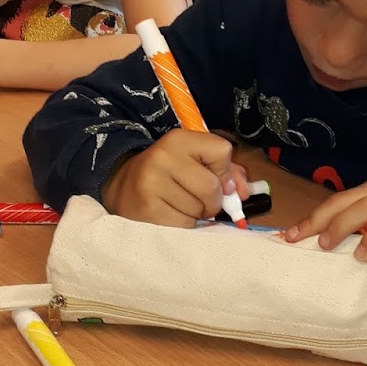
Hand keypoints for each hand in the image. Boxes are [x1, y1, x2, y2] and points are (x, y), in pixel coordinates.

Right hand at [102, 129, 249, 228]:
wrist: (123, 188)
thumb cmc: (168, 176)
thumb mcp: (193, 161)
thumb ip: (226, 171)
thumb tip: (243, 193)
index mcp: (178, 139)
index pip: (221, 151)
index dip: (224, 170)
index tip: (214, 177)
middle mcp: (163, 157)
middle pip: (212, 187)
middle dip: (212, 200)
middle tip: (198, 200)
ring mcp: (152, 184)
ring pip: (199, 209)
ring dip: (196, 214)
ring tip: (179, 206)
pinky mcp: (147, 210)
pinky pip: (185, 225)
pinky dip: (184, 226)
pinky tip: (170, 217)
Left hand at [283, 177, 366, 266]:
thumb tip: (339, 247)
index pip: (340, 199)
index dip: (313, 215)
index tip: (289, 234)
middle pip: (346, 199)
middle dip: (317, 218)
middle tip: (295, 238)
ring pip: (366, 206)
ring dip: (341, 224)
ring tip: (323, 244)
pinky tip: (362, 254)